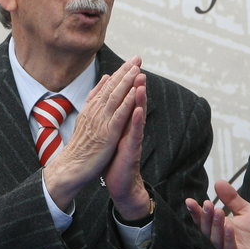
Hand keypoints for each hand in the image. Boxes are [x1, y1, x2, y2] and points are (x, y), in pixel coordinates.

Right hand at [44, 57, 143, 208]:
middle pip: (112, 88)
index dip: (120, 73)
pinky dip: (127, 102)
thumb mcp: (86, 119)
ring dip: (127, 82)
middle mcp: (95, 112)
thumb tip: (104, 80)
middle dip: (125, 72)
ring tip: (137, 68)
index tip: (131, 61)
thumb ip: (94, 99)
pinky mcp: (107, 133)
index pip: (107, 87)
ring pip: (115, 98)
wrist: (71, 168)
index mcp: (91, 109)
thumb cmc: (80, 148)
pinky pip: (118, 115)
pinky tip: (135, 92)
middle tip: (137, 57)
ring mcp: (101, 122)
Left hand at [103, 68, 149, 219]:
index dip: (126, 84)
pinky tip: (138, 110)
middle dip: (135, 84)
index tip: (127, 65)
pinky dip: (137, 121)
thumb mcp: (111, 134)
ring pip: (137, 115)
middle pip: (134, 103)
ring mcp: (132, 138)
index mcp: (122, 123)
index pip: (126, 100)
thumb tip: (108, 104)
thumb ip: (113, 119)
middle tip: (138, 66)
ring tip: (141, 81)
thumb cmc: (114, 159)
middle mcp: (130, 128)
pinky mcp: (132, 150)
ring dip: (139, 98)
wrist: (120, 183)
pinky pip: (135, 133)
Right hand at [185, 180, 249, 248]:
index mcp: (221, 229)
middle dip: (205, 217)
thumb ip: (232, 200)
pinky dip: (228, 238)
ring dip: (216, 225)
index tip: (189, 200)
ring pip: (217, 239)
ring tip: (217, 210)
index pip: (204, 220)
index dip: (196, 212)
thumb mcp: (246, 212)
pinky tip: (229, 226)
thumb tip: (218, 182)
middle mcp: (222, 240)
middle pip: (207, 230)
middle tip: (207, 203)